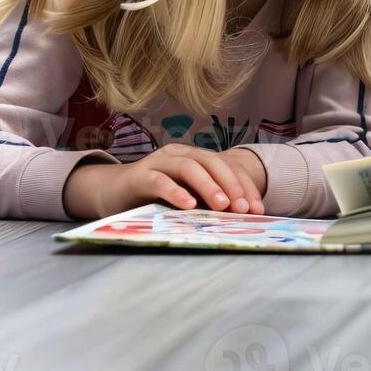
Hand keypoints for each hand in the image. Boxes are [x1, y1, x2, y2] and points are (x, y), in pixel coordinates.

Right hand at [63, 143, 267, 220]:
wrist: (112, 191)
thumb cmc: (155, 196)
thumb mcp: (187, 196)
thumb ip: (208, 200)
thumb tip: (241, 216)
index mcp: (196, 157)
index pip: (227, 167)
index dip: (245, 186)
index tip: (258, 209)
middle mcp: (180, 154)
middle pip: (212, 162)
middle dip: (231, 185)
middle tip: (243, 208)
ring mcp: (159, 162)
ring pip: (189, 168)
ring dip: (208, 186)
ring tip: (222, 205)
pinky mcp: (139, 175)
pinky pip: (160, 181)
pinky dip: (176, 192)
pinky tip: (188, 205)